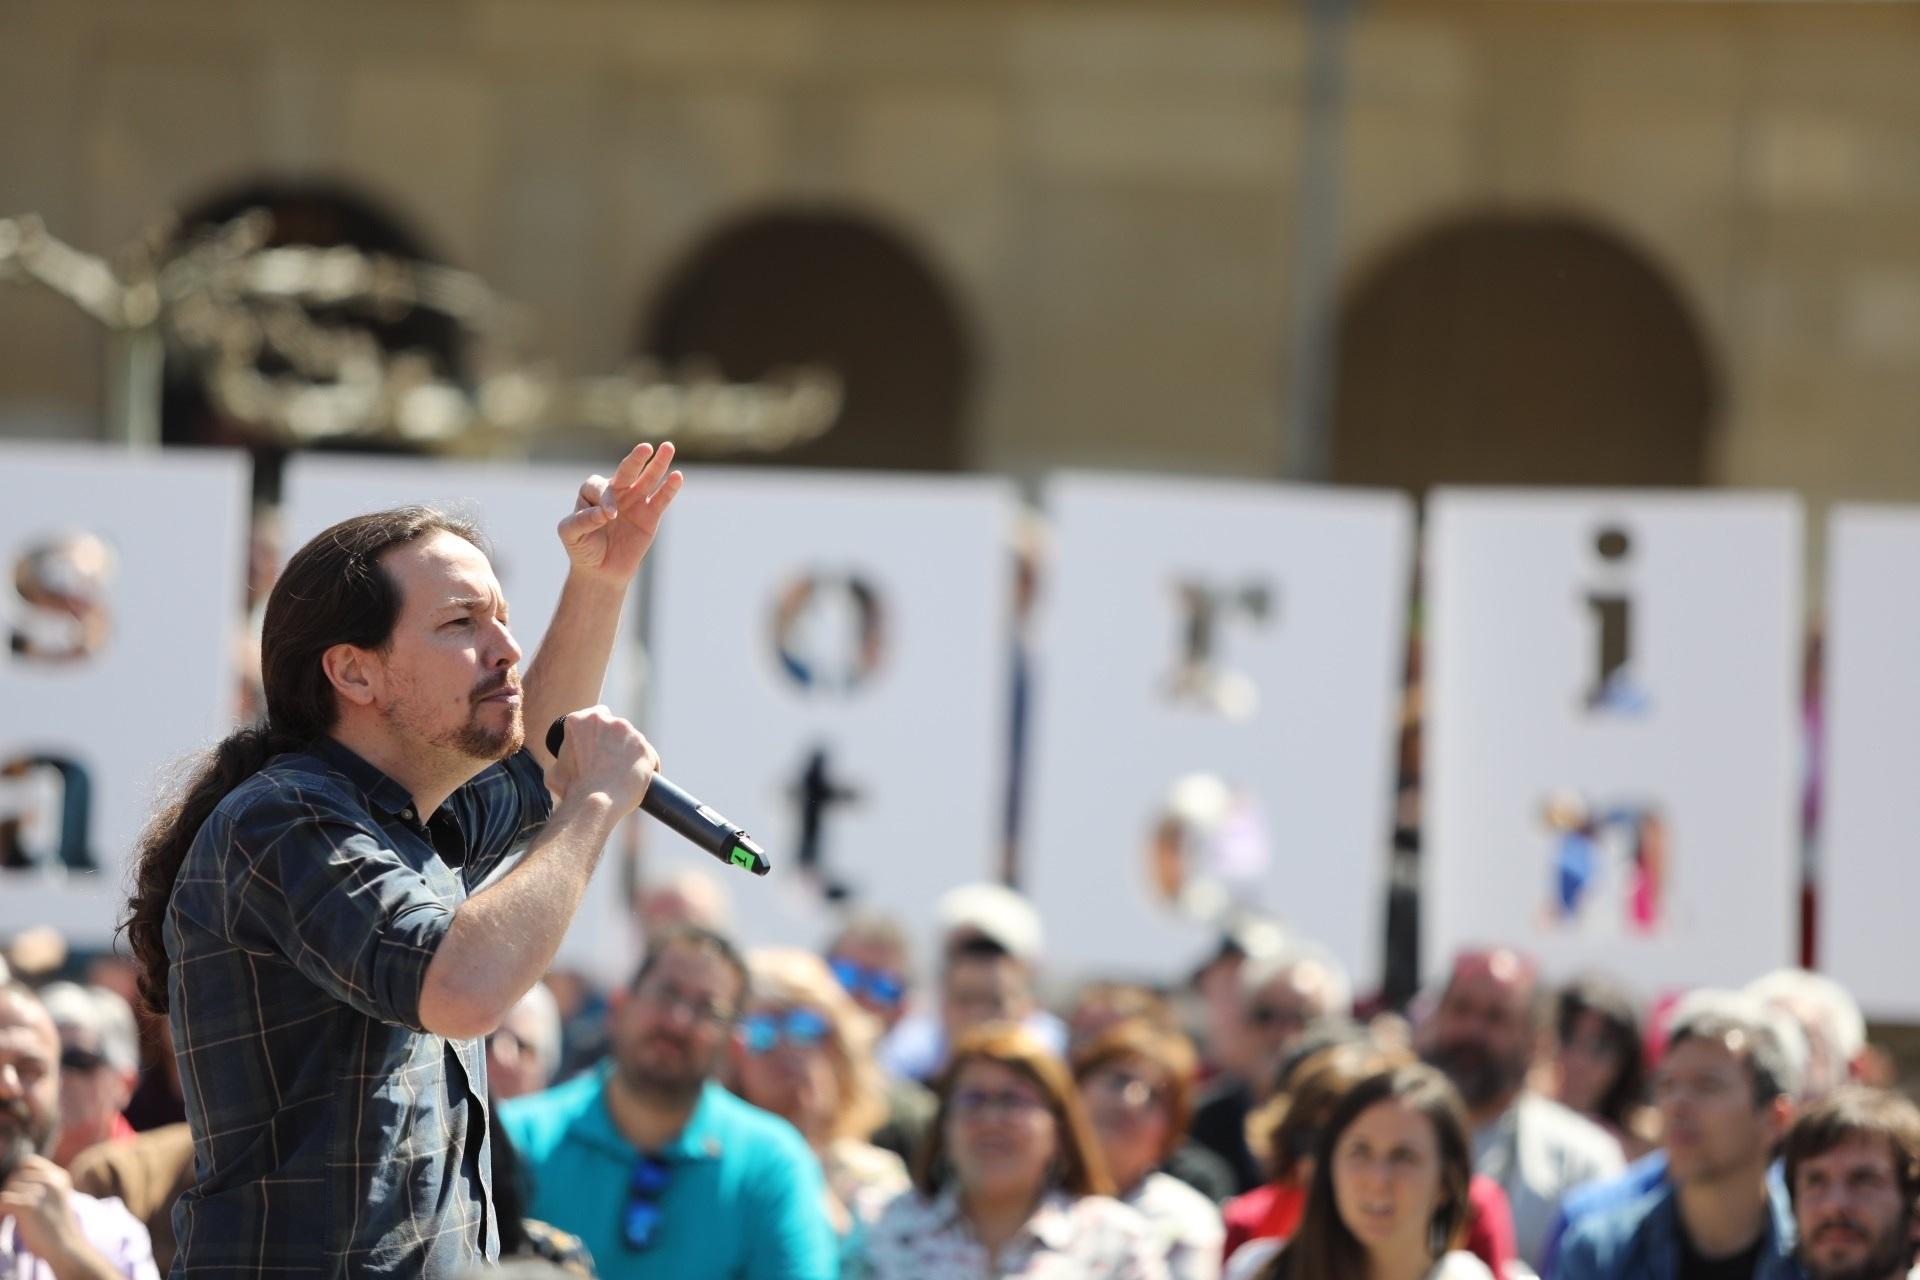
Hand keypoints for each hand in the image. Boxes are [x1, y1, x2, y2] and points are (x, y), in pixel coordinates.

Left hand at [0, 1154, 85, 1265]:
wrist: (65, 1246)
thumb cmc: (58, 1227)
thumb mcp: (56, 1198)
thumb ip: (43, 1186)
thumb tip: (14, 1181)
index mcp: (59, 1177)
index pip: (28, 1162)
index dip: (17, 1174)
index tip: (17, 1190)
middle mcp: (50, 1180)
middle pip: (15, 1176)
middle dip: (11, 1190)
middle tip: (12, 1207)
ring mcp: (40, 1191)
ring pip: (8, 1189)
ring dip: (7, 1202)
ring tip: (11, 1215)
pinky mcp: (28, 1204)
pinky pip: (3, 1200)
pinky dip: (2, 1209)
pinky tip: (8, 1217)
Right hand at [545, 705, 659, 813]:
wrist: (595, 802)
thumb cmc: (572, 789)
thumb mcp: (554, 771)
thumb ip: (562, 760)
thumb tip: (564, 765)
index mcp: (581, 720)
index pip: (596, 716)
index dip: (597, 732)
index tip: (597, 747)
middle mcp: (609, 721)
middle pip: (616, 728)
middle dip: (614, 742)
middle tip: (608, 764)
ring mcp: (630, 733)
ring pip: (633, 742)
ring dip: (630, 754)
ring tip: (622, 775)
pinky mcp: (646, 749)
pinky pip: (650, 757)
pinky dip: (646, 768)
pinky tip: (639, 780)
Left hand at [557, 442, 683, 585]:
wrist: (600, 571)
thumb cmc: (582, 549)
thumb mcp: (571, 535)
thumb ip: (581, 521)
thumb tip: (604, 513)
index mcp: (593, 492)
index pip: (602, 487)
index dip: (606, 499)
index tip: (608, 516)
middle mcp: (616, 491)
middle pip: (627, 471)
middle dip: (635, 459)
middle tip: (645, 448)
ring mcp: (635, 501)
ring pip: (648, 479)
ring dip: (658, 463)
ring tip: (668, 447)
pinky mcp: (650, 515)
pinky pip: (661, 499)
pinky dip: (669, 488)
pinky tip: (677, 476)